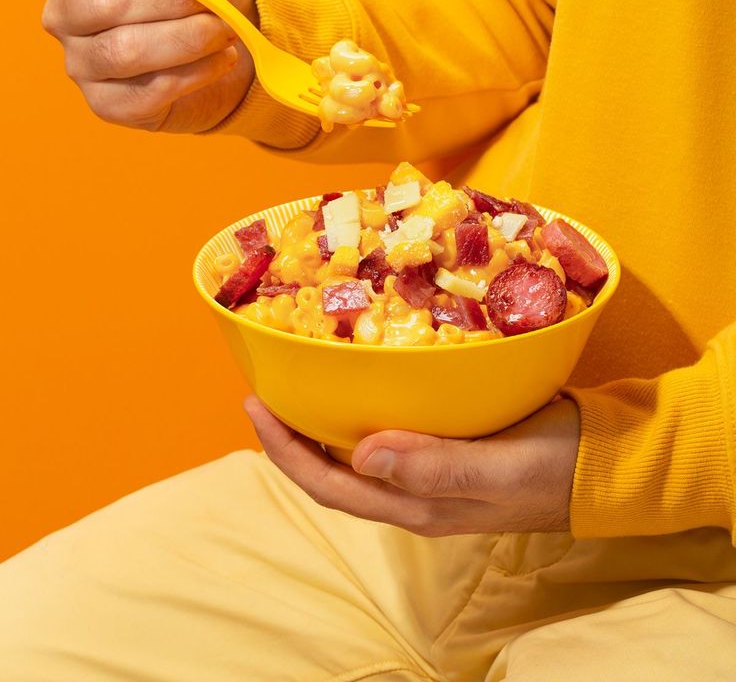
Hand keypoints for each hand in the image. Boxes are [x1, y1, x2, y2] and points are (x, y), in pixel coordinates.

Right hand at [40, 0, 255, 132]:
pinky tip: (221, 58)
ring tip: (226, 26)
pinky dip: (196, 73)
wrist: (236, 26)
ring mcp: (84, 61)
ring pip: (126, 50)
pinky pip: (147, 93)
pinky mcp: (110, 105)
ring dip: (189, 36)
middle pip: (102, 1)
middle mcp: (67, 11)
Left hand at [244, 395, 579, 536]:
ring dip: (320, 428)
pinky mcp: (449, 450)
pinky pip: (388, 439)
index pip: (332, 486)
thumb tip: (363, 455)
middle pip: (333, 475)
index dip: (286, 452)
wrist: (603, 464)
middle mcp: (415, 495)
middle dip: (290, 439)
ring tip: (296, 388)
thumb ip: (436, 466)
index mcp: (419, 506)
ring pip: (357, 458)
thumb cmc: (553, 464)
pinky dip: (360, 414)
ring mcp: (431, 474)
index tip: (256, 408)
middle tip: (263, 391)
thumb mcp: (499, 468)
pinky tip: (358, 387)